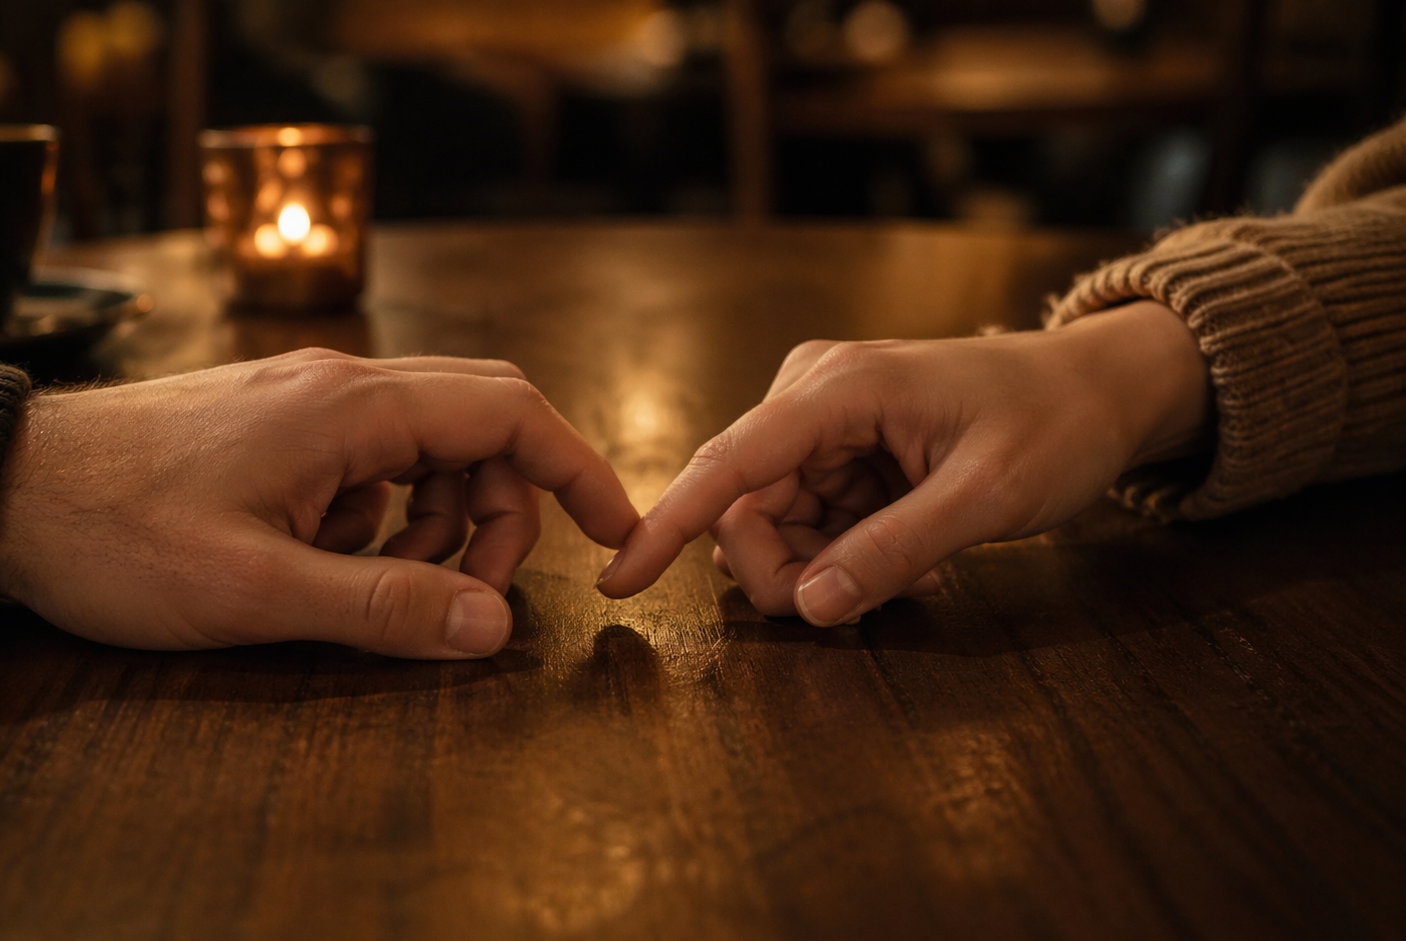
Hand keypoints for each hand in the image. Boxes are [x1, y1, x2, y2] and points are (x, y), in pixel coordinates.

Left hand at [0, 349, 638, 657]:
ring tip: (387, 587)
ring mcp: (305, 402)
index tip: (619, 534)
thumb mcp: (253, 589)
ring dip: (440, 521)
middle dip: (507, 508)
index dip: (579, 470)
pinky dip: (383, 518)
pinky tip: (328, 563)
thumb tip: (495, 627)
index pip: (510, 412)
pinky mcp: (277, 427)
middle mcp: (340, 386)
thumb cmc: (113, 533)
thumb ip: (383, 606)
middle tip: (476, 594)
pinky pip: (371, 464)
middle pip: (480, 424)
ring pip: (428, 447)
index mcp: (350, 407)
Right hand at [595, 301, 1210, 624]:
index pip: (730, 462)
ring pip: (772, 522)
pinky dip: (838, 553)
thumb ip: (896, 551)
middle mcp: (812, 395)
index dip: (670, 525)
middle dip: (783, 571)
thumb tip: (812, 608)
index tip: (618, 583)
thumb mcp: (989, 495)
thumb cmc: (1056, 423)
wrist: (1100, 388)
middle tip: (854, 606)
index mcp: (838, 388)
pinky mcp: (838, 447)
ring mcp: (822, 422)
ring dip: (817, 566)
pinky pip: (806, 519)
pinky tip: (899, 550)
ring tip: (905, 568)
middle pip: (746, 508)